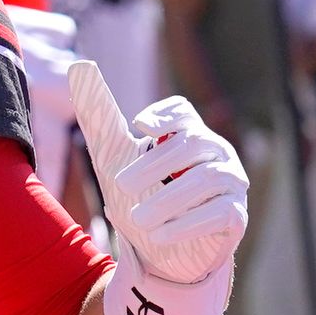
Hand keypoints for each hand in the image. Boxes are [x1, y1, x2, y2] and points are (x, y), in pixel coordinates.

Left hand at [70, 61, 248, 284]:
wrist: (155, 250)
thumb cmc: (139, 195)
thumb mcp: (113, 153)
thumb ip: (100, 114)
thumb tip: (79, 64)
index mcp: (186, 133)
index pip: (184, 112)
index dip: (166, 115)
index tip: (139, 127)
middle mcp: (214, 153)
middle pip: (193, 144)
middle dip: (155, 164)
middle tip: (121, 185)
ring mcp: (230, 183)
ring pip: (209, 179)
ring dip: (170, 199)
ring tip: (138, 218)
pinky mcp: (236, 216)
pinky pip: (221, 213)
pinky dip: (189, 224)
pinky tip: (160, 235)